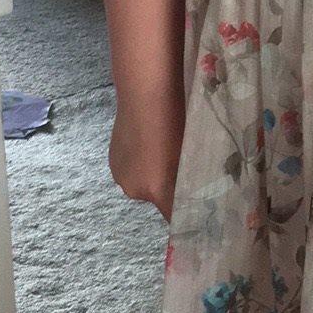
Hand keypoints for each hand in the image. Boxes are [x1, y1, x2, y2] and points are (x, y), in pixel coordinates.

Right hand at [108, 93, 185, 222]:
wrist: (145, 95)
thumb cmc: (176, 122)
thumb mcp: (189, 154)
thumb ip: (190, 179)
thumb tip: (195, 192)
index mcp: (156, 191)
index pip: (174, 217)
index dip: (187, 213)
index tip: (199, 209)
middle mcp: (134, 191)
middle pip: (158, 200)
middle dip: (170, 189)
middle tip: (184, 166)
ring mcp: (120, 176)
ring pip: (144, 184)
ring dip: (154, 176)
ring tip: (165, 150)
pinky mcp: (113, 161)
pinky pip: (132, 171)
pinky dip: (141, 164)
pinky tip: (149, 144)